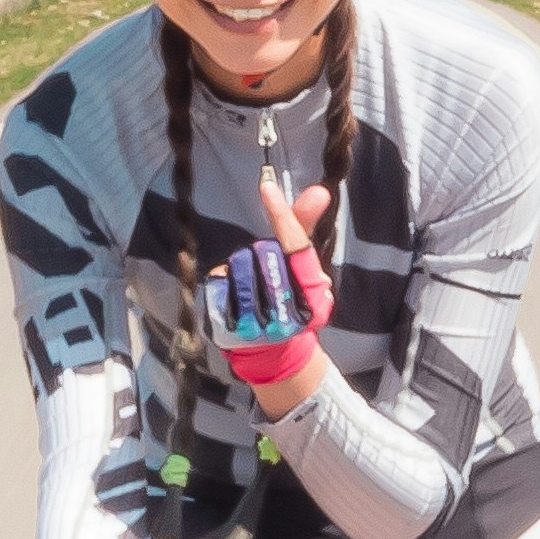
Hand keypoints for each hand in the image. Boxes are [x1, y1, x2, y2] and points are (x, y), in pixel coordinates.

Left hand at [204, 171, 335, 399]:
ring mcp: (258, 321)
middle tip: (267, 276)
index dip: (282, 216)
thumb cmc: (291, 300)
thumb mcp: (304, 268)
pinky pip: (219, 284)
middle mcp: (288, 308)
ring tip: (251, 289)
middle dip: (261, 255)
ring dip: (241, 269)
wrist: (273, 351)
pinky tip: (232, 299)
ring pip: (239, 265)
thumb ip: (305, 228)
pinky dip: (223, 284)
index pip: (296, 246)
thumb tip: (320, 190)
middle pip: (262, 252)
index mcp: (313, 294)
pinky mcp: (229, 328)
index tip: (267, 188)